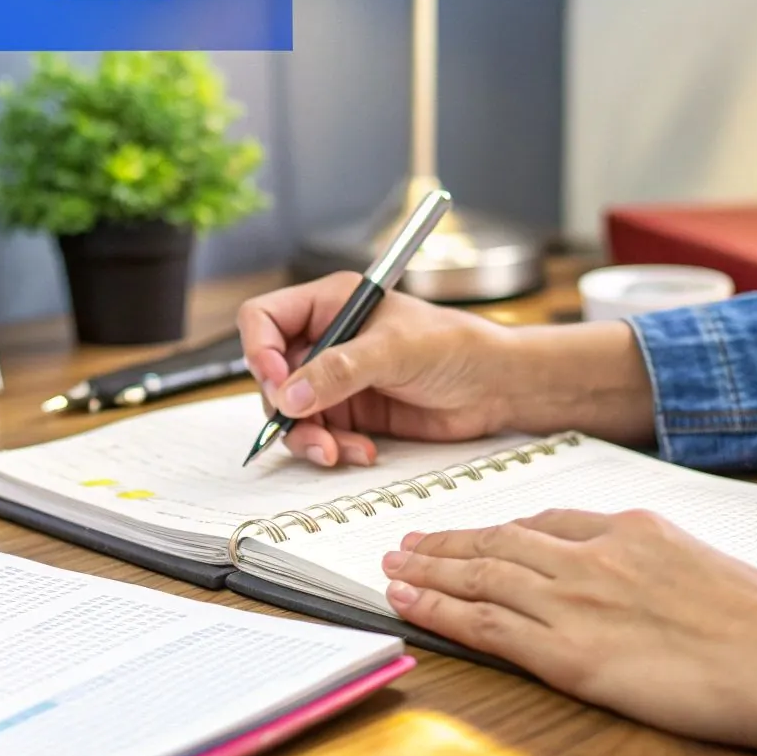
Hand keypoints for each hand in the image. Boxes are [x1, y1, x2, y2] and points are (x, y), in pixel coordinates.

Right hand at [237, 274, 656, 466]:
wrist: (497, 387)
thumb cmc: (458, 346)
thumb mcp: (396, 349)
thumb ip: (340, 369)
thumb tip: (290, 394)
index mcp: (331, 303)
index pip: (265, 319)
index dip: (259, 350)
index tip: (276, 382)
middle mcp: (327, 339)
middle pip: (272, 374)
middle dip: (284, 406)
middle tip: (303, 425)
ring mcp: (337, 379)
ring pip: (291, 412)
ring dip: (307, 437)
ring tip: (334, 451)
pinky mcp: (352, 413)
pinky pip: (320, 436)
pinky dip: (332, 449)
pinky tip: (361, 451)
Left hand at [382, 509, 756, 755]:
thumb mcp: (708, 572)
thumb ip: (660, 568)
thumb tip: (645, 586)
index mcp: (633, 530)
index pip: (549, 524)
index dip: (502, 531)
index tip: (478, 533)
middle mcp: (596, 556)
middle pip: (502, 541)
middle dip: (450, 542)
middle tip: (409, 539)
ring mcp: (577, 601)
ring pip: (482, 575)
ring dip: (430, 570)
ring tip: (394, 566)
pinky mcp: (568, 652)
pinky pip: (485, 625)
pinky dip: (440, 610)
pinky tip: (410, 602)